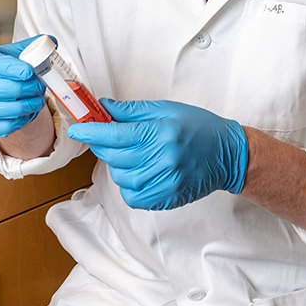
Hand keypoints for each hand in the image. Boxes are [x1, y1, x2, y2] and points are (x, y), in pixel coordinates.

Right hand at [0, 35, 49, 139]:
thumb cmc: (17, 70)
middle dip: (17, 89)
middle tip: (36, 88)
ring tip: (35, 102)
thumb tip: (51, 43)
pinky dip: (10, 125)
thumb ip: (39, 46)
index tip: (28, 72)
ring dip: (17, 108)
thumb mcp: (26, 53)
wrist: (13, 88)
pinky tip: (24, 115)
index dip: (9, 68)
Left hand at [67, 99, 248, 209]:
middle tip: (107, 137)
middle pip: (114, 157)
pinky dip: (129, 185)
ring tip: (132, 154)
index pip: (115, 134)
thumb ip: (132, 111)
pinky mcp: (167, 198)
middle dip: (104, 146)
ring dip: (118, 165)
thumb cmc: (200, 128)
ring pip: (121, 178)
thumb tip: (104, 107)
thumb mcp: (167, 109)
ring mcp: (165, 181)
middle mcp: (162, 158)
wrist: (228, 154)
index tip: (77, 128)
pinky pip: (133, 196)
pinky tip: (139, 172)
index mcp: (161, 132)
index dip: (91, 132)